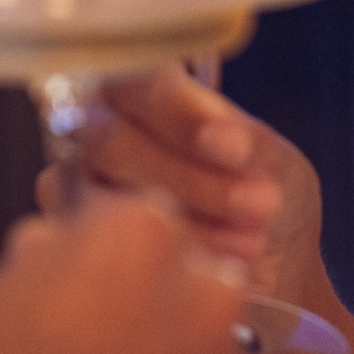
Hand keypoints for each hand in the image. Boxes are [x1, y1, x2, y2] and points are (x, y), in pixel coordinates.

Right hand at [41, 70, 321, 291]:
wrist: (266, 269)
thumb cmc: (263, 195)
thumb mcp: (278, 164)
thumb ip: (252, 144)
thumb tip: (223, 139)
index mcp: (146, 90)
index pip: (142, 84)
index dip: (184, 117)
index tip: (236, 150)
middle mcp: (100, 129)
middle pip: (114, 143)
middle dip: (192, 180)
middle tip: (260, 205)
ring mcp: (79, 187)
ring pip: (107, 202)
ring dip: (187, 225)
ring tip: (250, 241)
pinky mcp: (75, 242)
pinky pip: (100, 251)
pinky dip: (165, 263)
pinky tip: (212, 268)